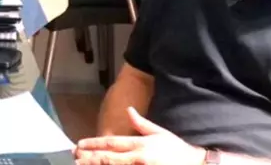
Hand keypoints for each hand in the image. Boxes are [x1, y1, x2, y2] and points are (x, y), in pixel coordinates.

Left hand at [74, 107, 205, 164]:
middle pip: (108, 158)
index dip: (94, 144)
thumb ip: (141, 123)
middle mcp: (138, 157)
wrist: (195, 163)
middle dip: (90, 158)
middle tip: (75, 158)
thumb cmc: (176, 149)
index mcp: (140, 144)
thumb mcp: (159, 133)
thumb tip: (129, 110)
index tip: (80, 145)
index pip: (111, 143)